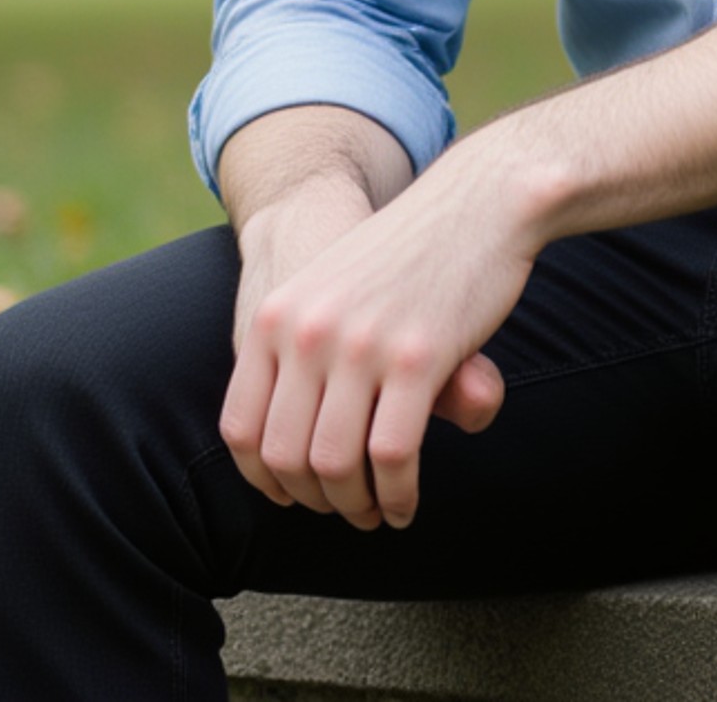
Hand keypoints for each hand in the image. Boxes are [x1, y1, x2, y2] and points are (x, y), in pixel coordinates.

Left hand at [220, 146, 527, 530]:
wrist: (475, 203)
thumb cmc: (405, 255)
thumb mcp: (330, 294)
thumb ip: (302, 360)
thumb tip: (285, 453)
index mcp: (277, 317)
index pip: (241, 430)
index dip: (264, 479)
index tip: (294, 496)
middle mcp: (308, 332)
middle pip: (286, 458)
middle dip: (315, 501)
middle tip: (347, 509)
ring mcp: (361, 344)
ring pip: (336, 465)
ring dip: (356, 506)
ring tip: (377, 512)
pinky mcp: (417, 357)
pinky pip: (392, 456)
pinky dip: (398, 495)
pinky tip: (406, 503)